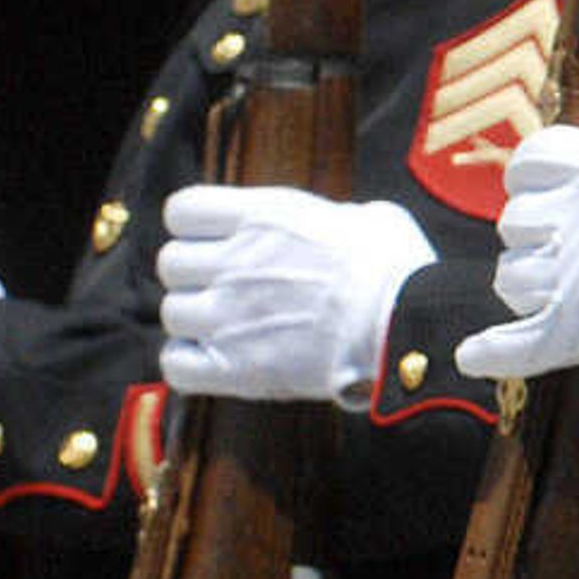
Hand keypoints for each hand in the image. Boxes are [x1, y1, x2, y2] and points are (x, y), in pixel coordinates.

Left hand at [156, 187, 432, 404]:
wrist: (407, 328)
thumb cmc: (400, 271)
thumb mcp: (374, 218)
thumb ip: (337, 218)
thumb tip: (342, 227)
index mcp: (263, 217)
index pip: (182, 211)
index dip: (195, 226)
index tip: (216, 240)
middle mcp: (235, 262)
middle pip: (171, 263)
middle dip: (195, 275)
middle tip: (228, 287)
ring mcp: (229, 316)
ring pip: (173, 313)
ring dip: (196, 320)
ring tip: (230, 327)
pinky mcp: (236, 367)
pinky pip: (176, 364)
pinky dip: (189, 363)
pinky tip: (217, 360)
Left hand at [451, 127, 578, 389]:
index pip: (534, 157)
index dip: (529, 174)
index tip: (541, 189)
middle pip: (513, 222)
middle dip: (531, 238)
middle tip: (563, 253)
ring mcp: (573, 276)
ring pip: (509, 279)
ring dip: (524, 290)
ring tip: (548, 298)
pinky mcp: (577, 333)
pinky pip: (515, 347)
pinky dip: (492, 354)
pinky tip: (473, 357)